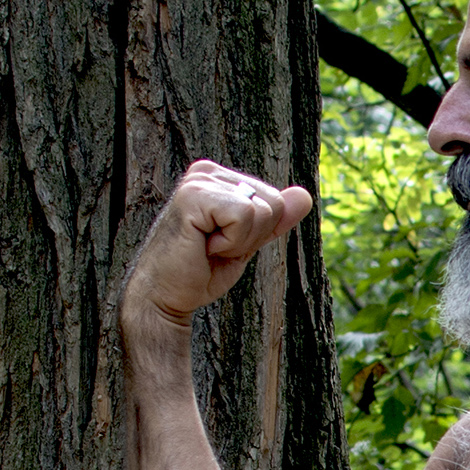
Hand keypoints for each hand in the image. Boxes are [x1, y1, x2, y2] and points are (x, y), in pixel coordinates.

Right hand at [124, 161, 313, 331]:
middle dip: (252, 236)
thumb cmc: (202, 270)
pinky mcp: (193, 195)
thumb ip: (275, 219)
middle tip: (214, 248)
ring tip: (207, 247)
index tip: (223, 243)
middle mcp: (207, 172)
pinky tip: (202, 246)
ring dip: (239, 241)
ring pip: (262, 211)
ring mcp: (198, 180)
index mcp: (219, 178)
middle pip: (274, 203)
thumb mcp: (248, 242)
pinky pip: (244, 216)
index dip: (258, 233)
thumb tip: (304, 195)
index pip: (276, 200)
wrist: (165, 297)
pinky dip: (230, 241)